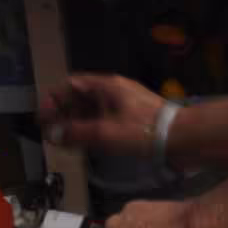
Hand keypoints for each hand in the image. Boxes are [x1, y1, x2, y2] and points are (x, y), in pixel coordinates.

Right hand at [44, 72, 165, 161]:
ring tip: (66, 141)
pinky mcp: (134, 118)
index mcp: (107, 86)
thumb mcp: (104, 133)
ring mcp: (126, 103)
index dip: (53, 100)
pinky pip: (106, 118)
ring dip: (77, 123)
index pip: (70, 85)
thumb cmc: (145, 132)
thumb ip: (75, 133)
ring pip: (93, 109)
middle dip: (63, 114)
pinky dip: (92, 128)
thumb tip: (52, 134)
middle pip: (80, 97)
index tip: (43, 118)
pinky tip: (88, 143)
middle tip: (51, 132)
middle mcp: (115, 90)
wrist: (183, 138)